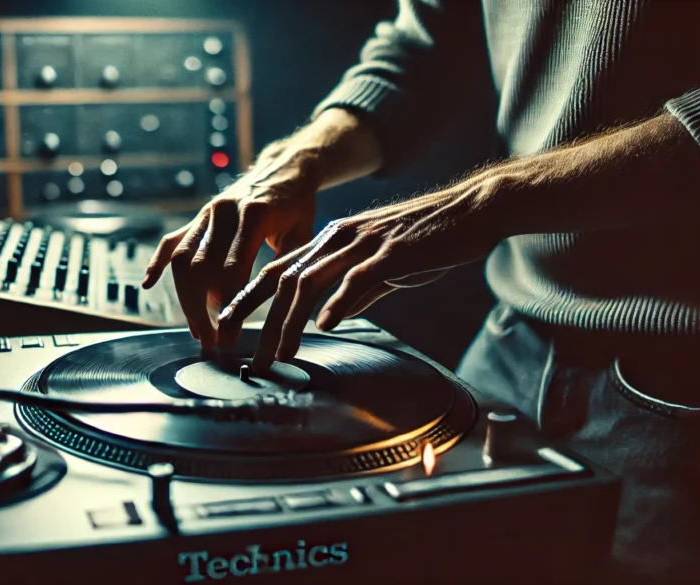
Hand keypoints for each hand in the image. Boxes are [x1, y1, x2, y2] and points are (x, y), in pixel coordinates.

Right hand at [141, 141, 320, 349]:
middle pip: (200, 268)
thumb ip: (285, 268)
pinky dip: (157, 262)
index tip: (230, 335)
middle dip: (201, 308)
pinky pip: (172, 241)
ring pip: (183, 259)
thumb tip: (276, 313)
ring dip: (185, 297)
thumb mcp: (302, 236)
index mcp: (254, 215)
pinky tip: (148, 283)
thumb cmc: (298, 207)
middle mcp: (224, 211)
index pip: (232, 269)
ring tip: (197, 328)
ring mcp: (206, 212)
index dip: (228, 305)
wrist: (285, 169)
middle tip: (210, 340)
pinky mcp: (197, 216)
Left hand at [218, 177, 508, 370]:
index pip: (277, 271)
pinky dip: (339, 302)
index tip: (227, 326)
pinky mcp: (392, 251)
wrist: (472, 210)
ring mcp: (363, 243)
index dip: (247, 298)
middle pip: (282, 279)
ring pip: (310, 282)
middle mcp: (338, 238)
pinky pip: (358, 278)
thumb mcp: (383, 267)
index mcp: (332, 241)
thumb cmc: (430, 240)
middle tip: (239, 352)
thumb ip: (357, 290)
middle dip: (255, 318)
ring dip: (287, 322)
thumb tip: (335, 316)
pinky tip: (326, 325)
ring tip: (276, 354)